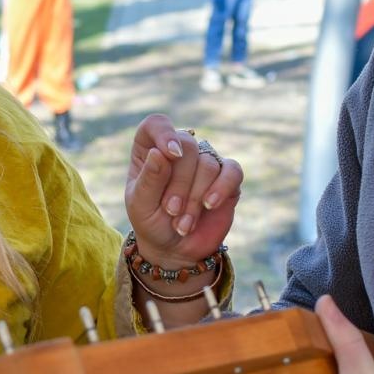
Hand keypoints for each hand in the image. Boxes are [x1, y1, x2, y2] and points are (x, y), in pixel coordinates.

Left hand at [124, 114, 240, 266]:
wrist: (175, 248)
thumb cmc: (152, 222)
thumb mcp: (141, 205)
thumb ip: (149, 179)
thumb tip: (160, 152)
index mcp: (151, 150)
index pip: (157, 124)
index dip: (165, 133)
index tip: (170, 154)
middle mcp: (179, 151)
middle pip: (187, 145)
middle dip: (179, 183)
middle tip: (171, 212)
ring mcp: (204, 162)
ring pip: (207, 163)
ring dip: (195, 198)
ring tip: (183, 224)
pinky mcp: (227, 178)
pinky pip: (232, 171)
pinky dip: (221, 188)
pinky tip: (210, 205)